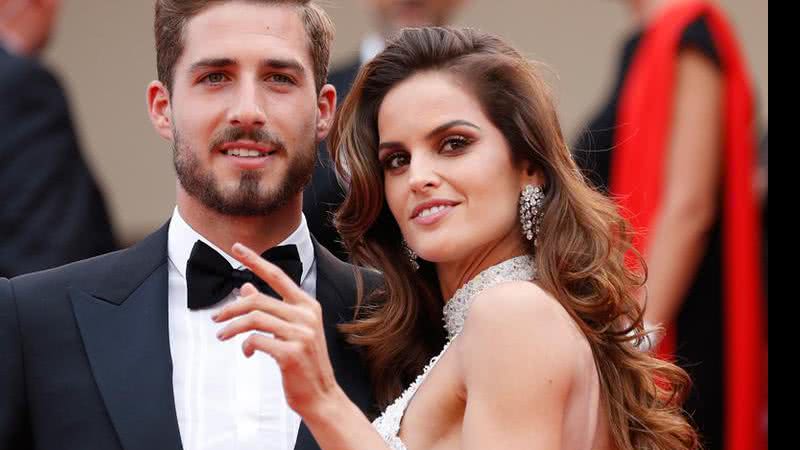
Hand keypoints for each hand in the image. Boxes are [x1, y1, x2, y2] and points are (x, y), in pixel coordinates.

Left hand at [213, 242, 341, 415]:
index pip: (277, 276)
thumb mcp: (290, 330)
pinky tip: (248, 352)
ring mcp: (300, 334)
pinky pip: (256, 340)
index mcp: (308, 305)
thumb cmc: (305, 363)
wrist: (321, 396)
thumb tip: (247, 288)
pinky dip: (246, 346)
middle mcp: (306, 315)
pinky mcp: (291, 353)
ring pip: (253, 319)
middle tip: (216, 318)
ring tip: (222, 336)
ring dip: (232, 328)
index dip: (255, 260)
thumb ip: (271, 309)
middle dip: (231, 308)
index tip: (237, 248)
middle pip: (258, 299)